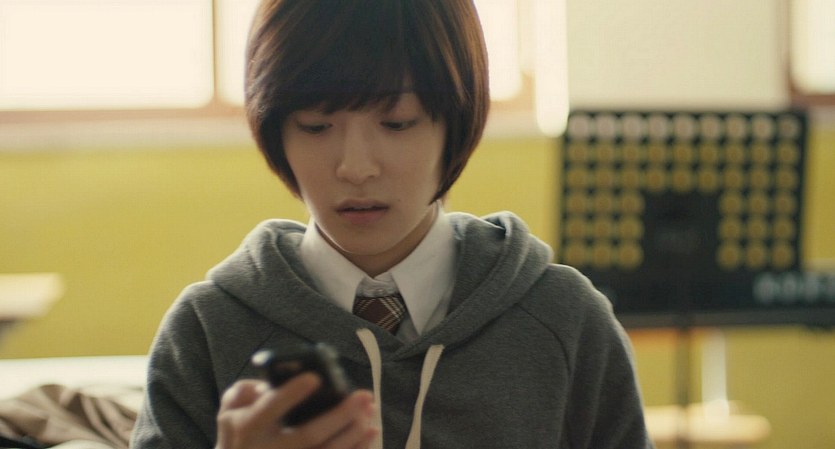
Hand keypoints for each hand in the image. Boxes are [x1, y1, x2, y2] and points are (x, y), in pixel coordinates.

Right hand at [215, 373, 377, 448]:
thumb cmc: (238, 435)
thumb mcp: (229, 410)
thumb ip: (243, 392)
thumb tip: (266, 384)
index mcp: (250, 428)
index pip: (271, 409)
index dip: (291, 394)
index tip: (314, 377)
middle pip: (309, 435)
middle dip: (339, 415)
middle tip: (362, 396)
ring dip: (353, 433)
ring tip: (370, 410)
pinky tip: (371, 432)